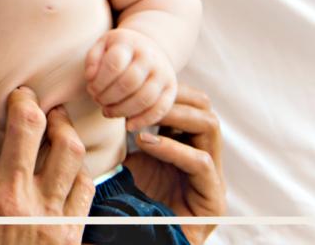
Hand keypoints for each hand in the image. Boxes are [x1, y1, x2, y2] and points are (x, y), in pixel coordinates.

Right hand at [0, 88, 94, 244]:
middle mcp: (6, 196)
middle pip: (25, 122)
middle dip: (23, 99)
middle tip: (22, 95)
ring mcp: (42, 213)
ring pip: (65, 147)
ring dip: (60, 124)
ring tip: (53, 116)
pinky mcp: (67, 231)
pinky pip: (83, 184)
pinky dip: (77, 167)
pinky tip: (65, 160)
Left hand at [84, 27, 176, 130]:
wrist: (147, 47)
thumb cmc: (118, 50)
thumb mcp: (102, 46)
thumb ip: (92, 60)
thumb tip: (91, 78)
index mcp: (129, 42)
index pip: (115, 63)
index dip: (99, 81)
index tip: (91, 88)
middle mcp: (150, 56)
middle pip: (129, 83)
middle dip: (108, 98)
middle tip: (98, 101)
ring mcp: (164, 73)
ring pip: (144, 98)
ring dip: (122, 111)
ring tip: (108, 111)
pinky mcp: (171, 89)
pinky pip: (160, 109)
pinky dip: (143, 120)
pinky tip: (128, 125)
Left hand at [123, 84, 225, 244]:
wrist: (132, 240)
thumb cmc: (123, 201)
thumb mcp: (122, 158)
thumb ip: (123, 131)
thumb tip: (101, 95)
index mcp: (184, 147)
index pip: (190, 103)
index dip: (166, 90)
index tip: (135, 84)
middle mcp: (203, 160)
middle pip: (205, 109)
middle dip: (175, 96)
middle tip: (142, 94)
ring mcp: (212, 180)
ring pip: (210, 127)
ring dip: (175, 115)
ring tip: (142, 116)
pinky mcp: (213, 201)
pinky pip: (201, 163)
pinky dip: (173, 148)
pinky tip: (145, 142)